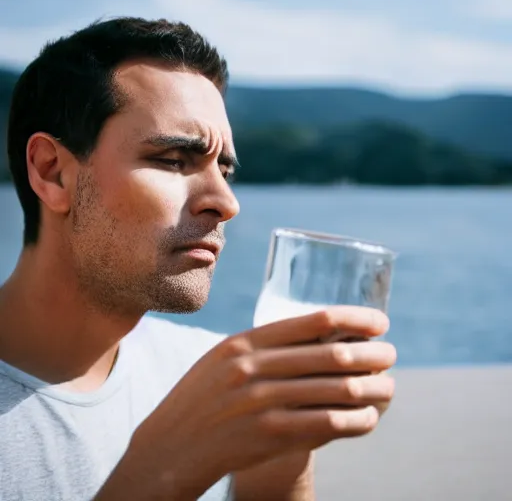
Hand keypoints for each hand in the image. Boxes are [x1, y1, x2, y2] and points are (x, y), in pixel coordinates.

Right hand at [97, 307, 395, 499]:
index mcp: (244, 343)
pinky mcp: (268, 438)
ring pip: (336, 391)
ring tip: (389, 387)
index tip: (380, 321)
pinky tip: (369, 419)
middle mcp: (253, 369)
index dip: (353, 317)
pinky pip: (327, 426)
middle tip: (391, 355)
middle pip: (330, 354)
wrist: (169, 447)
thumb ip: (263, 347)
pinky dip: (356, 421)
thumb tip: (318, 336)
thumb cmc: (202, 398)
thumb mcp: (223, 359)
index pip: (311, 321)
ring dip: (372, 389)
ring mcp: (261, 404)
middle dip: (371, 353)